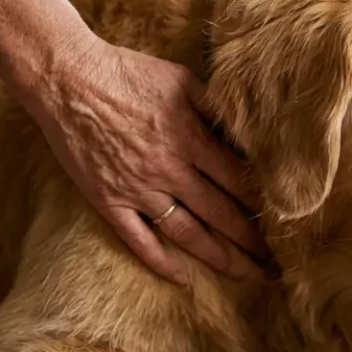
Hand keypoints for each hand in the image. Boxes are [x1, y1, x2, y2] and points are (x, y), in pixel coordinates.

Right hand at [22, 37, 267, 283]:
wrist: (65, 79)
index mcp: (192, 140)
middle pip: (221, 212)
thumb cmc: (127, 72)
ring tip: (242, 273)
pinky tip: (182, 279)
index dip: (264, 202)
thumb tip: (249, 124)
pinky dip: (160, 262)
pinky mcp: (109, 200)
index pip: (239, 181)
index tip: (285, 219)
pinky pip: (138, 240)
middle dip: (252, 238)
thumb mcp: (182, 79)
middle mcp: (170, 170)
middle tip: (276, 258)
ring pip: (187, 233)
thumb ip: (215, 106)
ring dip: (218, 256)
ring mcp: (138, 189)